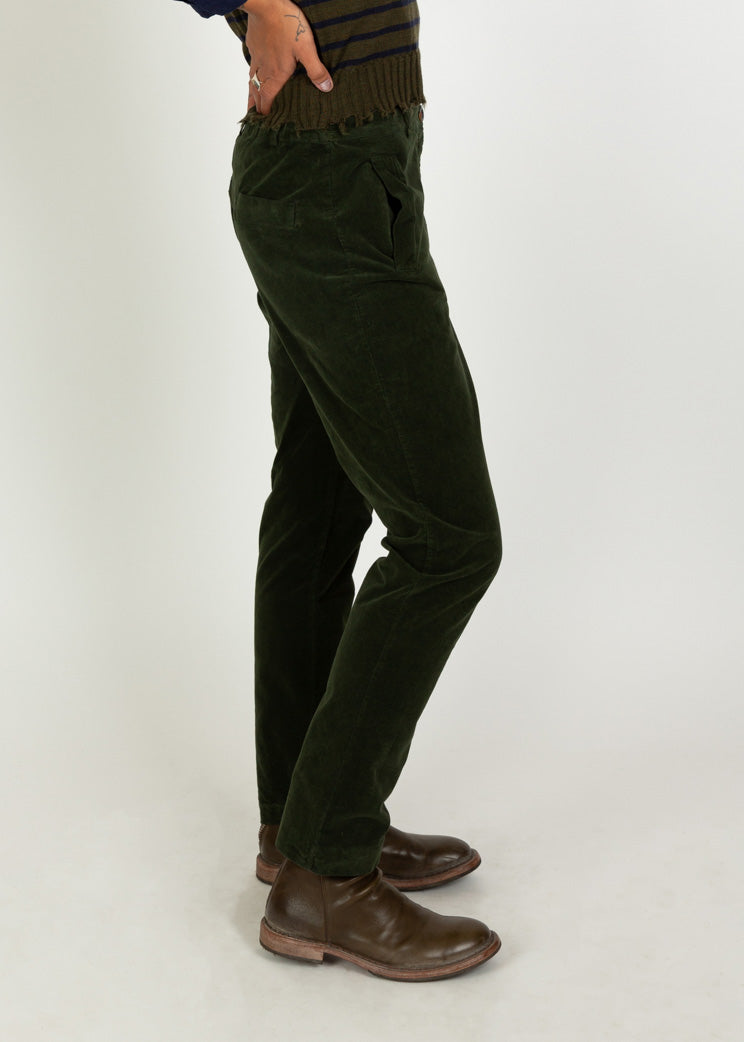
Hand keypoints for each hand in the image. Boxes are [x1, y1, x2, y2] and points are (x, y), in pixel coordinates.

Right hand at [240, 0, 333, 115]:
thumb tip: (326, 88)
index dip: (266, 115)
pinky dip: (252, 76)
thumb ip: (315, 70)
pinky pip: (251, 66)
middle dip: (256, 109)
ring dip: (252, 95)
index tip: (265, 126)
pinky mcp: (253, 46)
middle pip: (256, 95)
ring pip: (251, 82)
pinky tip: (255, 74)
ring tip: (252, 104)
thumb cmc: (286, 25)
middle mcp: (263, 71)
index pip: (267, 102)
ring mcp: (256, 58)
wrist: (265, 3)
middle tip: (256, 120)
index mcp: (275, 76)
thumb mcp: (306, 48)